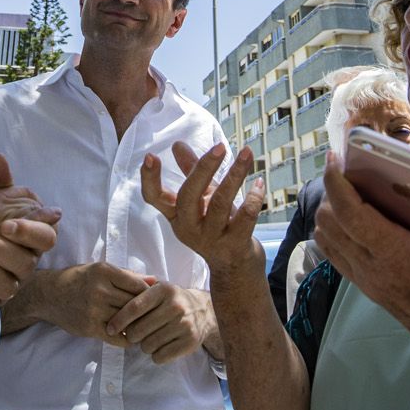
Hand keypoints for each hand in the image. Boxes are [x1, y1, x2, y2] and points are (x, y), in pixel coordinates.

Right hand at [38, 261, 154, 347]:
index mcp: (104, 271)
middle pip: (133, 303)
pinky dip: (127, 338)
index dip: (149, 294)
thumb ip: (127, 275)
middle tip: (156, 316)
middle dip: (146, 311)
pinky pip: (117, 336)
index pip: (137, 285)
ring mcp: (94, 310)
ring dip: (138, 325)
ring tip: (146, 327)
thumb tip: (154, 280)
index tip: (154, 300)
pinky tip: (131, 336)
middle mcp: (99, 289)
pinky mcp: (89, 327)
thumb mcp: (100, 269)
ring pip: (126, 320)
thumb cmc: (78, 279)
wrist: (49, 295)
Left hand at [107, 282, 218, 363]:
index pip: (134, 307)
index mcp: (164, 291)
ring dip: (144, 345)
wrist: (203, 311)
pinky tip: (161, 345)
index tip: (110, 329)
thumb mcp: (158, 290)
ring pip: (148, 345)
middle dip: (132, 335)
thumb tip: (112, 309)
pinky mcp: (190, 342)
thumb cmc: (171, 301)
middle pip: (139, 330)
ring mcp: (184, 324)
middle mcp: (175, 306)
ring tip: (151, 337)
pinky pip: (160, 357)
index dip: (119, 320)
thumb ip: (137, 294)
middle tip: (135, 334)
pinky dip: (156, 355)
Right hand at [140, 141, 264, 281]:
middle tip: (220, 147)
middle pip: (189, 196)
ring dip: (235, 175)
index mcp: (176, 214)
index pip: (154, 198)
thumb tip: (177, 144)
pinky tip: (260, 181)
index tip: (150, 156)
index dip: (149, 179)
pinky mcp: (234, 244)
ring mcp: (211, 238)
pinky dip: (254, 197)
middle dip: (203, 168)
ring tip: (246, 152)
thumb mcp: (201, 198)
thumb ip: (190, 171)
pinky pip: (245, 217)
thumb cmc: (216, 224)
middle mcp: (189, 228)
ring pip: (220, 203)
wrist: (235, 264)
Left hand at [314, 151, 409, 396]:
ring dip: (331, 211)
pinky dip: (335, 231)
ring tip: (349, 190)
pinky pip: (335, 255)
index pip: (350, 213)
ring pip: (327, 239)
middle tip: (347, 169)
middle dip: (332, 191)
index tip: (335, 157)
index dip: (337, 181)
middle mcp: (376, 271)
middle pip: (330, 223)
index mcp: (400, 256)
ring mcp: (369, 283)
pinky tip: (352, 218)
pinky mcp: (369, 290)